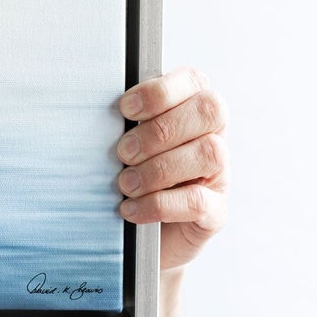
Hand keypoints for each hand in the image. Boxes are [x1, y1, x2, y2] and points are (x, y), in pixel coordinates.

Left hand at [114, 67, 227, 271]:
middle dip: (160, 130)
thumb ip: (125, 122)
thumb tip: (96, 113)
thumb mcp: (127, 142)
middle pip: (210, 111)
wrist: (139, 237)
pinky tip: (131, 209)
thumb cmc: (130, 174)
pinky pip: (198, 201)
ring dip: (158, 168)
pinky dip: (158, 204)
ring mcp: (220, 174)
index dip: (160, 91)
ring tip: (125, 183)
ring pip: (208, 153)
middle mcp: (214, 136)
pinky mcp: (215, 211)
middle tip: (123, 152)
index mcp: (192, 108)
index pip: (194, 80)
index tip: (125, 109)